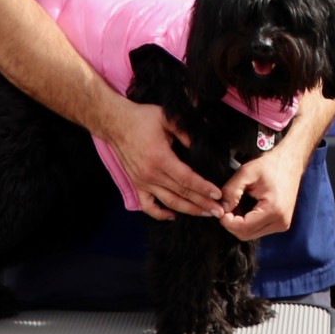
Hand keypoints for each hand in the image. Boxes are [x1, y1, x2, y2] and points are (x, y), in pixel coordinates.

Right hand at [106, 101, 223, 220]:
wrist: (116, 123)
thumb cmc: (142, 119)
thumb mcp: (166, 118)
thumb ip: (185, 132)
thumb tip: (201, 147)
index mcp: (160, 158)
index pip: (186, 179)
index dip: (203, 188)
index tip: (217, 194)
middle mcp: (151, 174)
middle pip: (181, 194)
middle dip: (202, 203)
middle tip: (219, 210)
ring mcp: (142, 182)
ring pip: (169, 202)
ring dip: (188, 210)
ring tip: (204, 214)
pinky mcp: (136, 184)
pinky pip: (148, 206)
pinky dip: (160, 214)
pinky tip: (173, 216)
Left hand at [217, 146, 308, 241]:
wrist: (291, 162)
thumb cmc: (270, 165)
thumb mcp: (246, 172)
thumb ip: (231, 191)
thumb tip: (222, 208)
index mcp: (274, 210)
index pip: (243, 228)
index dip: (227, 221)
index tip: (219, 208)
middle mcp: (280, 222)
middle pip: (246, 234)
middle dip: (231, 223)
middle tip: (225, 206)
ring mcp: (282, 224)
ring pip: (251, 234)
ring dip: (239, 223)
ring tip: (235, 205)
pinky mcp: (281, 223)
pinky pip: (258, 229)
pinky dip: (247, 222)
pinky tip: (245, 207)